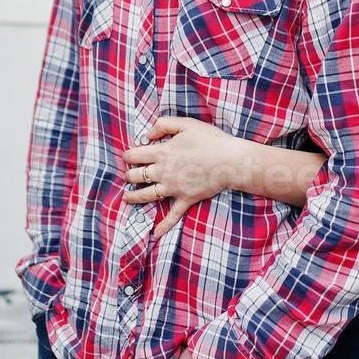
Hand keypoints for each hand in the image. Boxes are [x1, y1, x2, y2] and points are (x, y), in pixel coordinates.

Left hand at [121, 116, 245, 240]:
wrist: (231, 160)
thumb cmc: (210, 139)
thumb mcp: (185, 124)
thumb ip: (163, 124)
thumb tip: (147, 134)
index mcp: (161, 152)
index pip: (134, 155)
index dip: (128, 156)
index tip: (128, 157)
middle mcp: (163, 172)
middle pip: (136, 176)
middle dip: (129, 175)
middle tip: (129, 175)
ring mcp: (173, 188)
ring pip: (146, 195)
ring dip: (133, 197)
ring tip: (126, 198)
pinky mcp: (186, 199)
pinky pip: (172, 215)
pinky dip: (163, 226)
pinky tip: (154, 234)